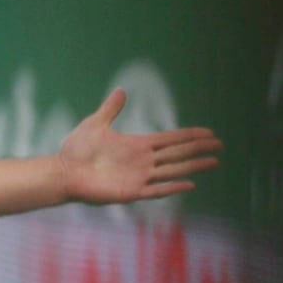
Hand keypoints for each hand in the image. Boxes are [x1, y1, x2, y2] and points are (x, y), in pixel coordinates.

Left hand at [58, 89, 221, 204]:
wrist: (62, 171)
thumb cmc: (76, 150)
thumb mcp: (96, 124)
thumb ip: (111, 109)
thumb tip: (121, 90)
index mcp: (137, 145)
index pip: (171, 139)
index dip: (190, 135)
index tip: (209, 133)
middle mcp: (142, 161)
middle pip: (178, 153)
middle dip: (199, 148)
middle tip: (220, 145)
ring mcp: (138, 177)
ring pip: (173, 170)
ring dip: (194, 166)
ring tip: (214, 162)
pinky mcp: (130, 191)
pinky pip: (156, 190)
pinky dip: (172, 187)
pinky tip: (190, 184)